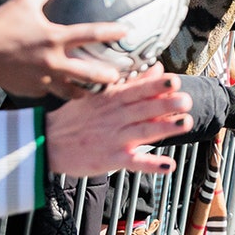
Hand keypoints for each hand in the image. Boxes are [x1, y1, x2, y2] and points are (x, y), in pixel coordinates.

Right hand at [0, 0, 127, 97]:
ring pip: (73, 92)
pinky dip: (58, 90)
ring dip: (85, 91)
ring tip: (95, 90)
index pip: (90, 34)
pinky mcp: (32, 92)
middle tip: (119, 76)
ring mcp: (43, 81)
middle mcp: (52, 63)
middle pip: (90, 74)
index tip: (127, 32)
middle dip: (108, 77)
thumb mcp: (22, 2)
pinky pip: (50, 92)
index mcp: (53, 38)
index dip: (111, 32)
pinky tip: (62, 88)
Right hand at [47, 67, 192, 174]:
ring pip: (142, 132)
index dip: (155, 86)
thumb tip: (158, 69)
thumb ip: (132, 83)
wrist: (47, 142)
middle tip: (187, 100)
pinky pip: (134, 162)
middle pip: (143, 110)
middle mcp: (114, 117)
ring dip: (165, 128)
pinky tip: (168, 164)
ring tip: (186, 123)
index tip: (174, 80)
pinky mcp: (110, 159)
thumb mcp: (100, 95)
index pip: (137, 90)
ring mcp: (113, 139)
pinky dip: (151, 164)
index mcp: (112, 99)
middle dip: (165, 104)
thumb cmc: (76, 117)